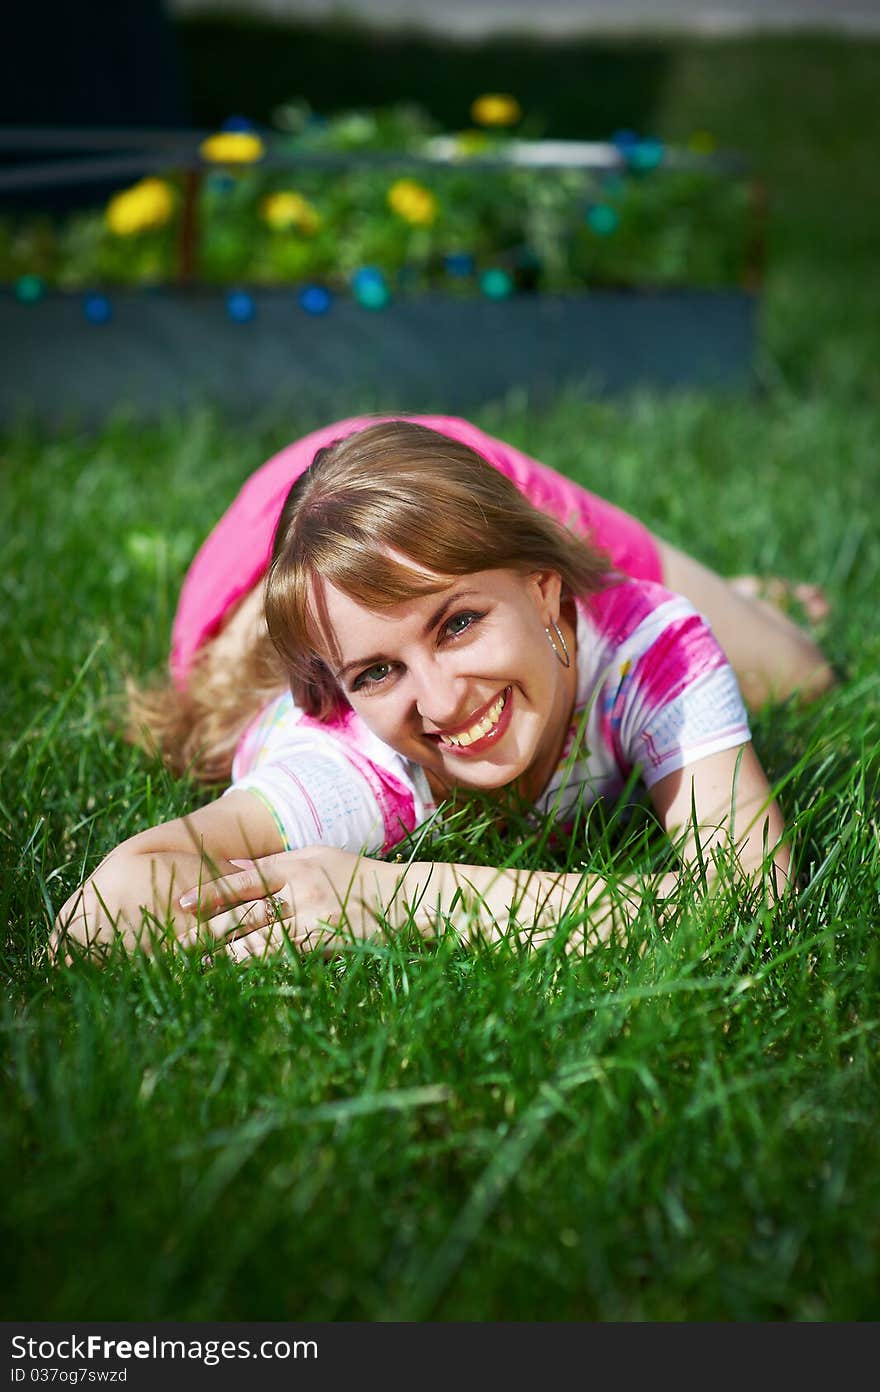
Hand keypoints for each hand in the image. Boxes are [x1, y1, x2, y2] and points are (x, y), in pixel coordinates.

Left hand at [176, 847, 399, 962]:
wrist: (403, 897)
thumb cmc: (359, 876)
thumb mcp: (319, 856)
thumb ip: (276, 862)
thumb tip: (232, 867)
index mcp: (296, 864)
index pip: (244, 878)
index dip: (212, 891)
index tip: (184, 904)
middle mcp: (301, 887)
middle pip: (247, 910)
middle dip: (212, 928)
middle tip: (181, 943)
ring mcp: (314, 916)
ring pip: (262, 937)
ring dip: (229, 952)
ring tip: (202, 963)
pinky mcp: (327, 940)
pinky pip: (287, 955)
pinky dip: (261, 964)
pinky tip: (241, 973)